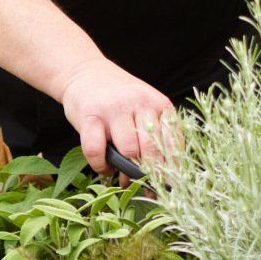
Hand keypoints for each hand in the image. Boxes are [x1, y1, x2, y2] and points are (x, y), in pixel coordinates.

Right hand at [57, 57, 176, 177]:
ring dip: (124, 169)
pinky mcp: (90, 115)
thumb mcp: (145, 110)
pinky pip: (96, 150)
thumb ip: (155, 139)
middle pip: (152, 149)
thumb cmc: (121, 99)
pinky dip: (100, 166)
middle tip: (144, 185)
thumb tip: (159, 182)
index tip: (170, 187)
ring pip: (128, 150)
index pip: (174, 143)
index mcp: (159, 104)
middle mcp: (140, 103)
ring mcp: (114, 109)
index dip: (172, 170)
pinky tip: (103, 167)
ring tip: (120, 172)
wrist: (86, 72)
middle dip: (149, 173)